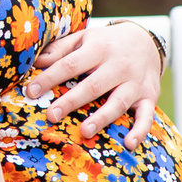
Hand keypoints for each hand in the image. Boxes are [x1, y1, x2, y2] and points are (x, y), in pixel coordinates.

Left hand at [24, 19, 162, 144]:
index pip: (70, 64)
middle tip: (51, 115)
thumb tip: (36, 62)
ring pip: (118, 102)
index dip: (50, 78)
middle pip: (93, 85)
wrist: (145, 40)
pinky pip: (147, 116)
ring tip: (84, 132)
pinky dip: (140, 131)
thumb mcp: (84, 38)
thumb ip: (60, 49)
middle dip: (72, 101)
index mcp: (98, 49)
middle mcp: (118, 65)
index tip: (30, 92)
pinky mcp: (150, 97)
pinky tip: (128, 144)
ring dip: (102, 118)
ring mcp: (135, 83)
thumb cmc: (105, 43)